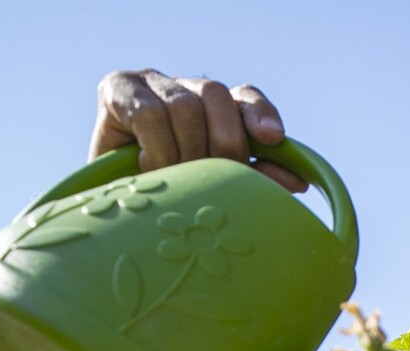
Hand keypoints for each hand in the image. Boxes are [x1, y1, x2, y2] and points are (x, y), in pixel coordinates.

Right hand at [89, 70, 306, 191]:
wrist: (110, 209)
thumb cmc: (166, 197)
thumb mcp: (214, 186)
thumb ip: (254, 177)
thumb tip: (299, 181)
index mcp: (212, 105)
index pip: (245, 96)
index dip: (260, 114)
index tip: (273, 140)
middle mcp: (183, 86)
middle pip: (217, 96)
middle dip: (224, 144)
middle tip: (216, 181)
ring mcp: (150, 82)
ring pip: (185, 107)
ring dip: (187, 154)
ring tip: (179, 183)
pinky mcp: (118, 89)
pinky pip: (151, 114)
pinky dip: (158, 149)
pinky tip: (152, 171)